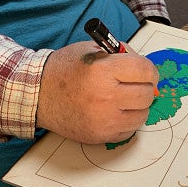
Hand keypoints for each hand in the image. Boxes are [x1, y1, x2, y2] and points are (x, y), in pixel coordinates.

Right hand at [37, 41, 157, 143]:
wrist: (37, 95)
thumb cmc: (64, 71)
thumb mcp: (92, 50)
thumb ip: (122, 55)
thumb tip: (147, 70)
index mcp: (103, 71)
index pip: (145, 71)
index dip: (150, 71)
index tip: (147, 73)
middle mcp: (105, 97)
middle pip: (147, 95)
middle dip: (144, 87)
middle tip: (135, 85)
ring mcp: (104, 120)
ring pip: (142, 115)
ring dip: (137, 106)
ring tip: (123, 99)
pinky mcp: (101, 136)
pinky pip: (130, 130)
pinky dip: (127, 121)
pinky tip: (115, 112)